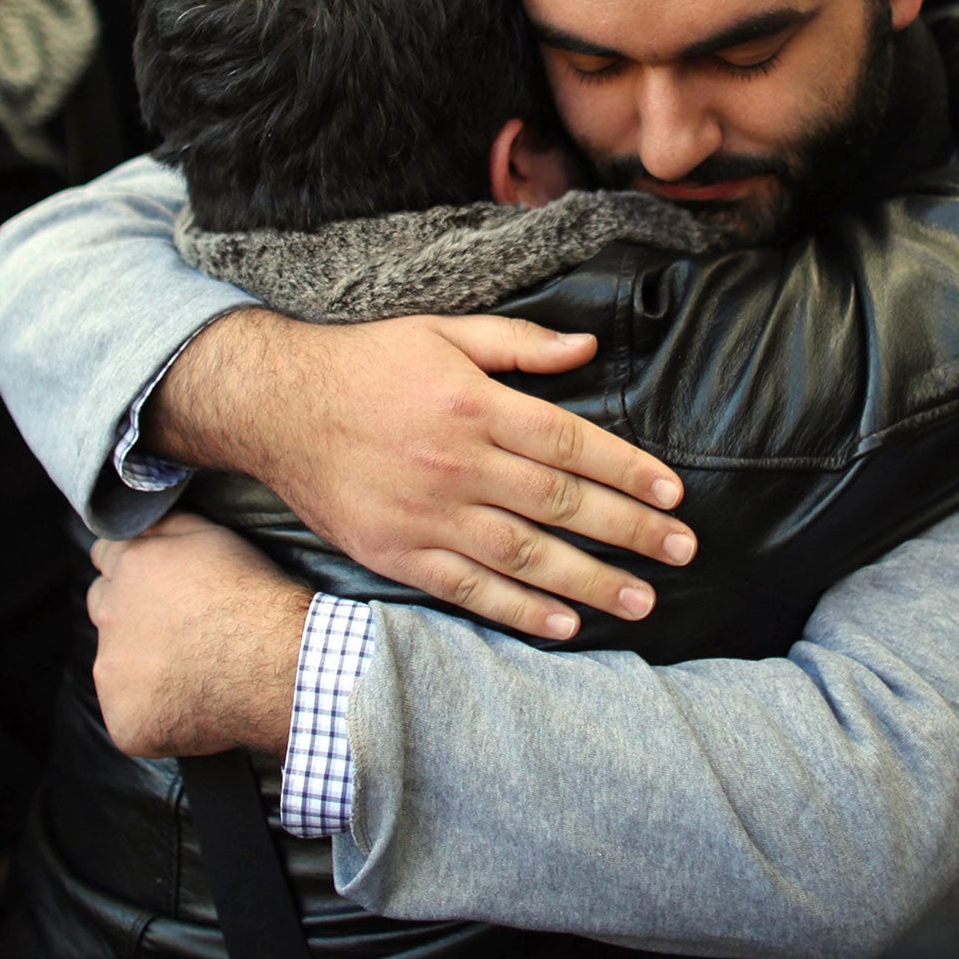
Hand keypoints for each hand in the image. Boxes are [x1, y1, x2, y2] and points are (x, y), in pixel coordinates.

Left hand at [86, 512, 314, 757]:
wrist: (276, 664)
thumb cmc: (253, 596)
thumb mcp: (213, 535)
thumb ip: (165, 524)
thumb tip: (139, 520)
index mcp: (129, 567)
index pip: (106, 558)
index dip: (135, 568)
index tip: (159, 582)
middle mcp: (108, 617)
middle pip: (104, 608)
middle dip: (130, 613)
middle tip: (179, 625)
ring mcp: (112, 674)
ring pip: (114, 663)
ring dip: (140, 663)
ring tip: (192, 667)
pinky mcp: (124, 721)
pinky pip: (129, 713)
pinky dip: (153, 710)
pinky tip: (189, 702)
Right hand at [144, 310, 697, 639]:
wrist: (276, 407)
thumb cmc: (367, 364)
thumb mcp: (444, 333)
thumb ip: (519, 344)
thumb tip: (587, 346)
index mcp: (476, 405)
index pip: (572, 443)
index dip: (629, 470)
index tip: (675, 494)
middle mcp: (459, 464)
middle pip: (561, 503)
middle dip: (630, 530)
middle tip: (682, 551)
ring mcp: (428, 515)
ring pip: (525, 555)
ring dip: (589, 581)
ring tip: (641, 601)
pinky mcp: (398, 554)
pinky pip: (469, 590)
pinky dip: (518, 611)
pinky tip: (563, 625)